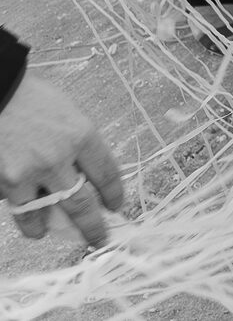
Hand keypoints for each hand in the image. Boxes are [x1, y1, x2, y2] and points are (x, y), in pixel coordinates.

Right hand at [0, 72, 125, 246]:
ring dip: (46, 228)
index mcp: (82, 135)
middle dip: (92, 227)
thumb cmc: (33, 98)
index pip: (107, 174)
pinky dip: (19, 209)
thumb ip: (78, 145)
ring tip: (46, 232)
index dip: (114, 194)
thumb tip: (85, 175)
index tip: (116, 207)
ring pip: (42, 214)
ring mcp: (29, 173)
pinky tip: (21, 208)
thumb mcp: (68, 114)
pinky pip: (15, 204)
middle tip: (99, 239)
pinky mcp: (5, 183)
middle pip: (82, 204)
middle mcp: (58, 158)